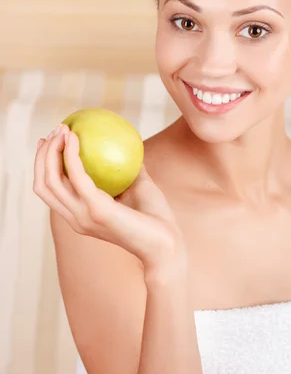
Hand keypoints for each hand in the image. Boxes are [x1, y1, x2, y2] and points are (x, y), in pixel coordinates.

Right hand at [33, 124, 186, 273]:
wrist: (167, 243)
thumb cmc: (156, 217)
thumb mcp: (139, 187)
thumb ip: (129, 169)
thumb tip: (126, 142)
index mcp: (80, 216)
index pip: (50, 191)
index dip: (43, 165)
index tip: (50, 141)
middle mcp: (75, 218)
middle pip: (43, 185)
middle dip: (41, 155)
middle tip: (53, 131)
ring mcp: (83, 216)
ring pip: (51, 180)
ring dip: (51, 151)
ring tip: (61, 130)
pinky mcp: (96, 209)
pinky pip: (77, 176)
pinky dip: (71, 154)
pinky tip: (75, 137)